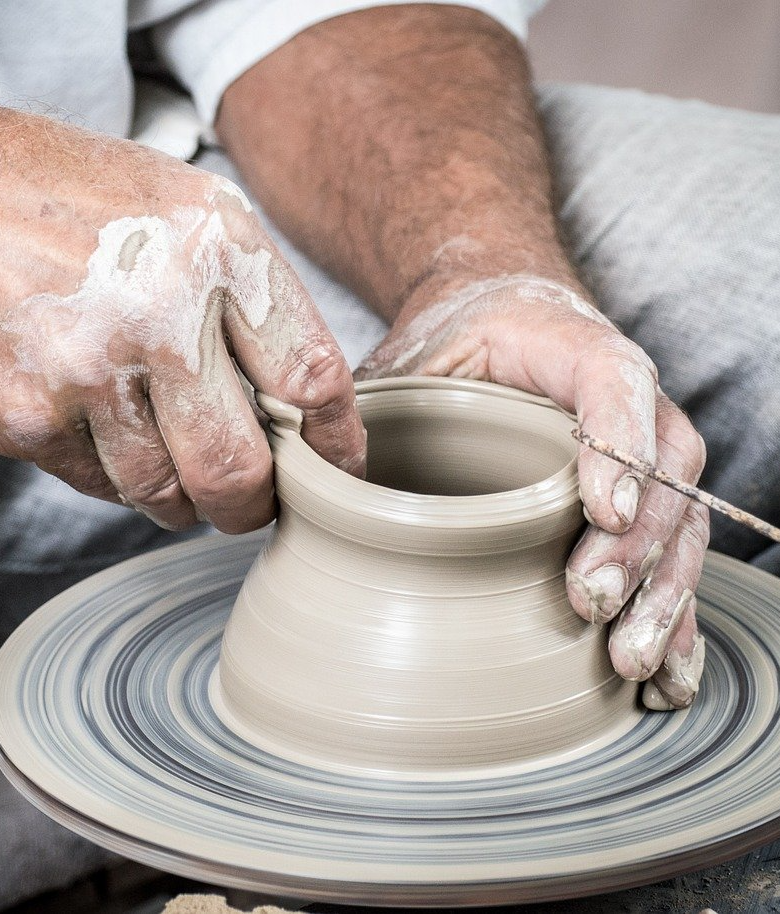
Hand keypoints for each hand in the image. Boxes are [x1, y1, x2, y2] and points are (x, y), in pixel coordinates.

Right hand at [0, 110, 364, 532]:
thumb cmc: (92, 200)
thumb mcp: (198, 214)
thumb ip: (259, 304)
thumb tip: (310, 411)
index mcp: (218, 250)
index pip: (313, 379)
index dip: (338, 446)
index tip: (339, 472)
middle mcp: (156, 311)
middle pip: (240, 468)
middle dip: (254, 505)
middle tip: (253, 502)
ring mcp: (84, 367)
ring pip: (166, 494)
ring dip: (183, 498)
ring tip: (175, 457)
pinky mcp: (24, 412)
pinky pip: (101, 485)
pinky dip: (119, 476)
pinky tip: (113, 429)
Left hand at [356, 274, 708, 709]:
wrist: (495, 320)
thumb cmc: (450, 344)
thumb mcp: (405, 359)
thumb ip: (368, 405)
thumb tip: (308, 482)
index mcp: (567, 346)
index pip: (613, 380)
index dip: (618, 442)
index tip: (598, 511)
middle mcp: (623, 399)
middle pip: (664, 468)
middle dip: (636, 546)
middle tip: (591, 604)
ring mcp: (640, 451)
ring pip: (681, 520)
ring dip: (663, 595)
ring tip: (630, 661)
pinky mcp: (637, 500)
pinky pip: (674, 555)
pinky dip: (676, 616)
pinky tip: (667, 675)